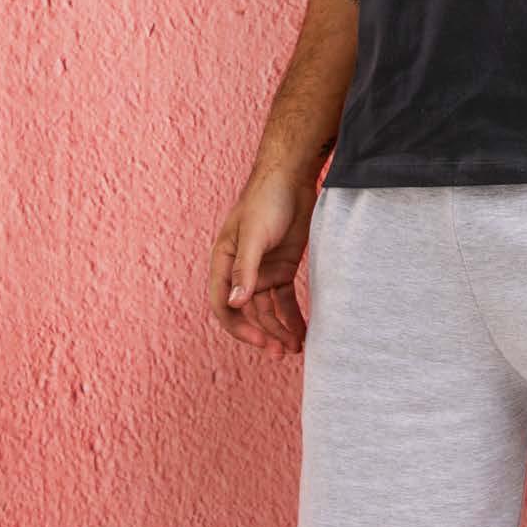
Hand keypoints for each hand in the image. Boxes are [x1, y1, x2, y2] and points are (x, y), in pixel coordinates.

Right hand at [208, 167, 314, 356]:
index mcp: (224, 262)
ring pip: (268, 309)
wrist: (292, 176)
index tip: (261, 342)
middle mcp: (241, 270)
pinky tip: (303, 331)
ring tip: (296, 347)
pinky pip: (285, 299)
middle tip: (283, 351)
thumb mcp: (254, 235)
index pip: (224, 305)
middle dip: (264, 333)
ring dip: (279, 328)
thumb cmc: (266, 200)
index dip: (240, 328)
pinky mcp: (283, 266)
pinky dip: (292, 315)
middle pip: (249, 312)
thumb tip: (235, 304)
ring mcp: (263, 270)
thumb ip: (245, 270)